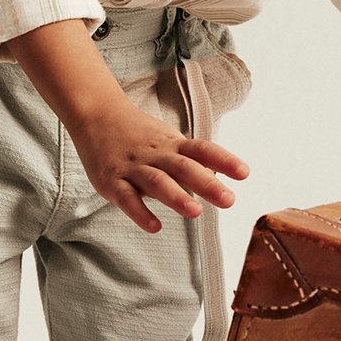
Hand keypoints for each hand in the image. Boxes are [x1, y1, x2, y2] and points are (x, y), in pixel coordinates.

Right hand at [68, 96, 249, 232]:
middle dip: (206, 184)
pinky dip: (139, 212)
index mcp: (172, 144)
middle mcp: (156, 154)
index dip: (224, 160)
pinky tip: (154, 226)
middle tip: (229, 200)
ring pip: (156, 181)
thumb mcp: (167, 141)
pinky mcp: (111, 180)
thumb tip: (219, 177)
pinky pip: (126, 197)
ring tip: (195, 212)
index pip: (202, 149)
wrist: (96, 114)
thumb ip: (190, 161)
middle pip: (183, 167)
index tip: (244, 173)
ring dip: (176, 197)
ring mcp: (133, 167)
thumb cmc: (137, 133)